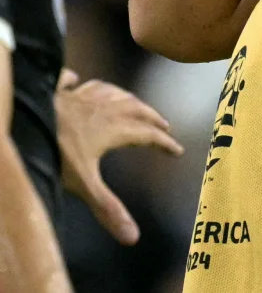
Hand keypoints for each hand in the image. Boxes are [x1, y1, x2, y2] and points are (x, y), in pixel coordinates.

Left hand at [54, 70, 183, 244]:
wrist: (26, 119)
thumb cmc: (55, 150)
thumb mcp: (83, 183)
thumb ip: (107, 208)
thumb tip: (133, 237)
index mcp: (114, 129)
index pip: (147, 135)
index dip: (164, 143)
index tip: (177, 150)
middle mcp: (103, 109)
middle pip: (135, 109)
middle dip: (152, 117)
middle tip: (164, 124)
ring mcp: (80, 97)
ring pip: (111, 93)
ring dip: (126, 98)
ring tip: (133, 102)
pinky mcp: (57, 91)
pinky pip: (72, 82)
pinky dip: (79, 82)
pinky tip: (77, 81)